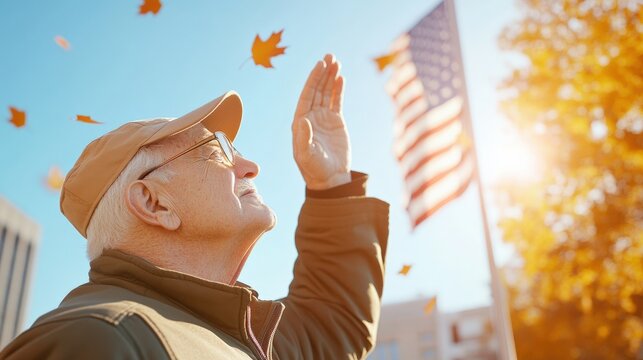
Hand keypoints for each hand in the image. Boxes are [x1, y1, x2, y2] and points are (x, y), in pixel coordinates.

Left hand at [292, 54, 350, 189]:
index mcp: (300, 122)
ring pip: (326, 93)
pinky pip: (336, 102)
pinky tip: (340, 78)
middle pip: (316, 90)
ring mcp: (323, 118)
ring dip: (331, 78)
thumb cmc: (314, 169)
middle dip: (322, 74)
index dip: (313, 80)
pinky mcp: (335, 122)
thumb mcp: (306, 155)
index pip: (306, 96)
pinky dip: (338, 90)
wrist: (330, 179)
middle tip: (329, 57)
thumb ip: (303, 138)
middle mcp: (310, 117)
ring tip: (336, 62)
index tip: (319, 66)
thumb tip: (302, 119)